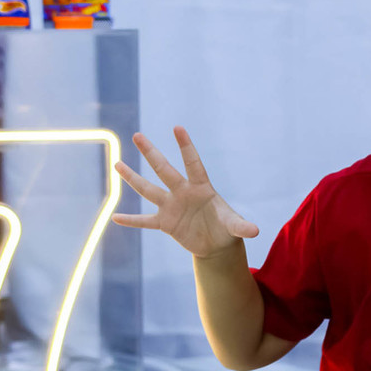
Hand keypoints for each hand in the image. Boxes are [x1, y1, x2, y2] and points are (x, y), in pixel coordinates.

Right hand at [111, 126, 258, 258]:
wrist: (216, 242)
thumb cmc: (226, 227)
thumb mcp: (234, 227)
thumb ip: (242, 226)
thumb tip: (255, 231)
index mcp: (201, 188)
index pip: (192, 163)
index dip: (186, 147)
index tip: (177, 128)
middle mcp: (182, 192)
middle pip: (164, 170)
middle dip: (151, 153)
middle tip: (137, 135)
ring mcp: (171, 207)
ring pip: (148, 190)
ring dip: (133, 178)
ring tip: (117, 164)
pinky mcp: (165, 223)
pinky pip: (144, 221)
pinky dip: (131, 221)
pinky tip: (115, 218)